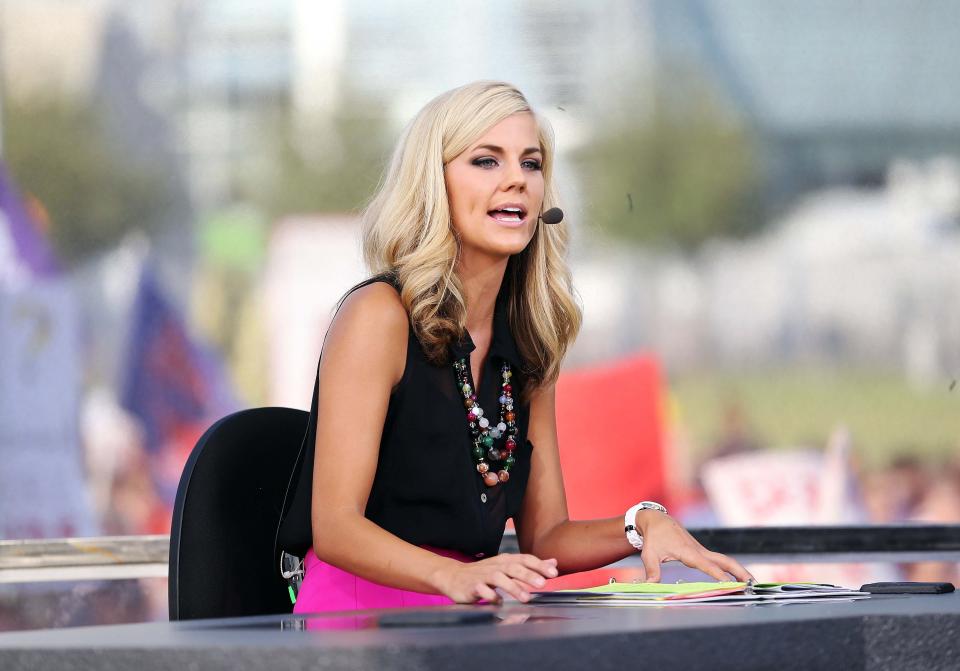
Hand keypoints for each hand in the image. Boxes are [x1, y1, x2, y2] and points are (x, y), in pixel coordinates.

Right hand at [432, 553, 558, 603]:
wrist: (454, 576)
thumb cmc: (485, 573)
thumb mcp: (508, 566)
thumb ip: (531, 566)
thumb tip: (553, 562)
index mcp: (506, 560)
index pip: (525, 559)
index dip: (539, 565)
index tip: (553, 573)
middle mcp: (495, 566)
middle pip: (514, 568)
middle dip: (529, 575)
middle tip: (543, 584)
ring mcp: (483, 575)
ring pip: (499, 578)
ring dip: (513, 587)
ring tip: (526, 598)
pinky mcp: (472, 586)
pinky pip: (481, 590)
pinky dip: (490, 595)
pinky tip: (499, 602)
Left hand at [634, 510, 752, 582]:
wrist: (657, 520)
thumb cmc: (654, 538)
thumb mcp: (649, 554)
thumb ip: (652, 571)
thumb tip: (649, 586)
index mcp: (688, 552)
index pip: (707, 565)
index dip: (718, 575)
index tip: (729, 584)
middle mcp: (699, 551)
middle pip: (725, 561)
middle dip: (739, 572)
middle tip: (753, 584)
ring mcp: (702, 551)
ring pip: (725, 560)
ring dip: (739, 570)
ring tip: (751, 583)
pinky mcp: (701, 552)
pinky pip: (719, 560)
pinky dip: (730, 568)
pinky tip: (736, 577)